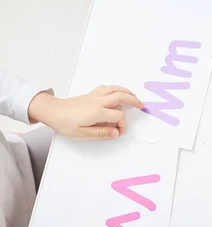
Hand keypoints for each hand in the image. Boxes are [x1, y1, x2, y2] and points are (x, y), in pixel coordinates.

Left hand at [28, 85, 143, 138]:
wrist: (51, 110)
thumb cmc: (64, 122)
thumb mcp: (82, 133)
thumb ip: (101, 133)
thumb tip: (116, 132)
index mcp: (97, 112)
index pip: (118, 117)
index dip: (122, 125)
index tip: (119, 131)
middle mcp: (98, 101)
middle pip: (121, 97)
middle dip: (133, 100)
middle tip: (141, 105)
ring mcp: (94, 96)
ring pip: (114, 89)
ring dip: (126, 91)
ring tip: (133, 96)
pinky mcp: (90, 94)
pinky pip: (106, 88)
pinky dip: (114, 89)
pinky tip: (116, 92)